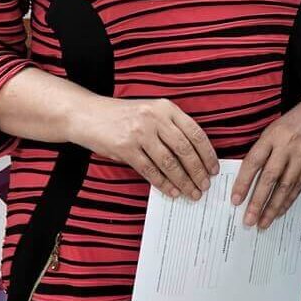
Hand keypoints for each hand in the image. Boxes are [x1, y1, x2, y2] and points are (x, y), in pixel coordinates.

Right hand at [69, 96, 217, 198]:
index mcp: (166, 108)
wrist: (87, 114)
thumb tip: (193, 157)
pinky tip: (170, 191)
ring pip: (169, 162)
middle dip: (198, 171)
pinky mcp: (125, 148)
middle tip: (205, 186)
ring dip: (183, 181)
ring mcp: (140, 133)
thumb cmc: (122, 116)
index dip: (207, 153)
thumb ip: (170, 128)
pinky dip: (162, 183)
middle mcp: (155, 118)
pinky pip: (149, 170)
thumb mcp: (150, 111)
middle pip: (185, 149)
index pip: (195, 132)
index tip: (214, 169)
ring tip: (191, 192)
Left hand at [231, 94, 300, 227]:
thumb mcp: (275, 128)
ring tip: (263, 222)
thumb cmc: (298, 119)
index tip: (236, 200)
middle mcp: (287, 146)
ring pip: (285, 186)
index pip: (254, 162)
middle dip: (258, 201)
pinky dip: (288, 200)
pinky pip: (299, 186)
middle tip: (248, 220)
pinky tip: (280, 211)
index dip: (243, 182)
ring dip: (273, 207)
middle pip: (270, 178)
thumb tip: (248, 176)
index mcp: (273, 135)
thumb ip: (263, 150)